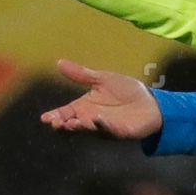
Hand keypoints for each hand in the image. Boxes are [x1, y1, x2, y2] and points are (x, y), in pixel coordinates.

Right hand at [40, 59, 162, 140]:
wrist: (150, 102)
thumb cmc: (126, 91)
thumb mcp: (102, 79)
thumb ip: (82, 75)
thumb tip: (59, 62)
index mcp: (85, 107)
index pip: (66, 113)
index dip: (55, 116)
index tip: (45, 118)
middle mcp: (92, 119)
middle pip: (73, 126)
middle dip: (64, 125)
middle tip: (57, 122)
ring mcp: (105, 127)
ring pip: (89, 130)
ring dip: (81, 127)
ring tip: (73, 122)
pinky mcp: (120, 132)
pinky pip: (109, 130)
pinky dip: (103, 125)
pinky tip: (96, 119)